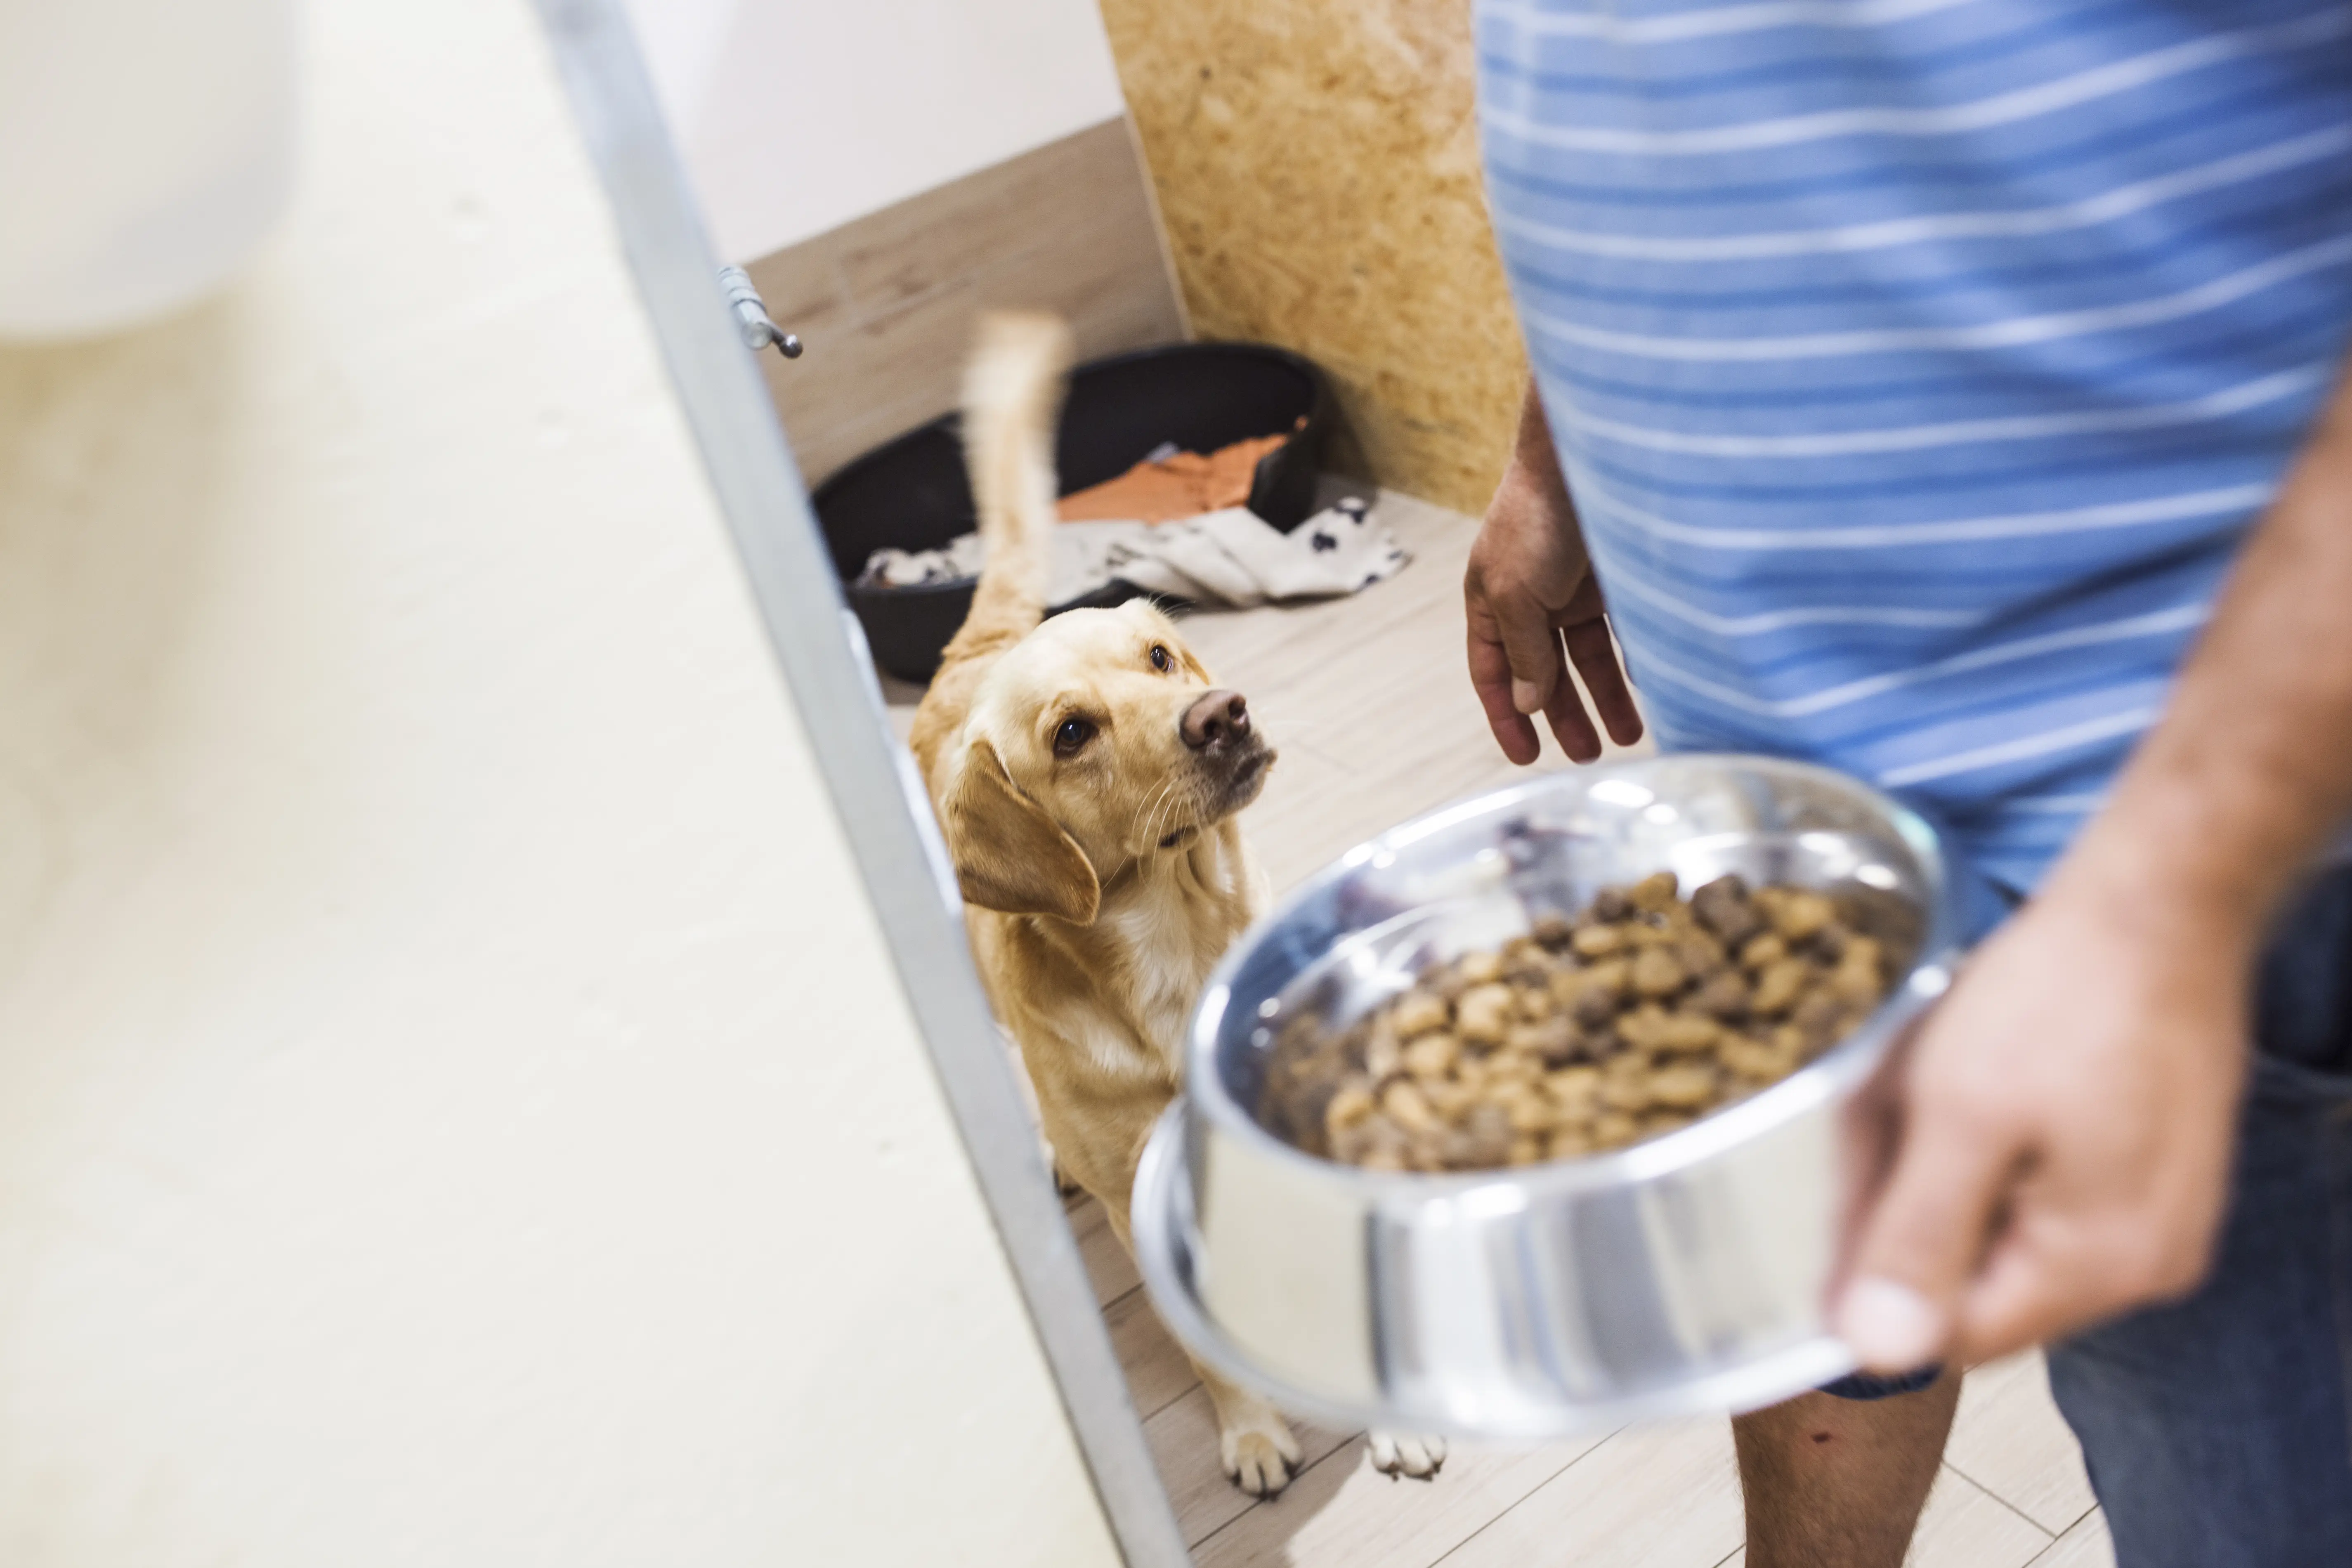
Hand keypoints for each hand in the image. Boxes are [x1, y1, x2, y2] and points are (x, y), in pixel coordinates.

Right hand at [1465, 452, 1642, 764]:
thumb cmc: (1536, 517)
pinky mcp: (1616, 577)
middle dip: (1565, 716)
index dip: (1506, 714)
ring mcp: (1574, 588)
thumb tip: (1527, 702)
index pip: (1493, 670)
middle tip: (1588, 755)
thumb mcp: (1516, 593)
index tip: (1525, 756)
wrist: (1587, 454)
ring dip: (1607, 698)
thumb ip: (1524, 651)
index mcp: (1492, 601)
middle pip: (1545, 671)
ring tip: (1629, 736)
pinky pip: (1626, 632)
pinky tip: (1654, 690)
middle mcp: (1532, 598)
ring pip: (1589, 658)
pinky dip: (1638, 662)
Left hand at [1833, 862, 2253, 1371]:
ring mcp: (2155, 1216)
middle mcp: (2142, 1262)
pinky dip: (1995, 1157)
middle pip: (1987, 1290)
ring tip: (1925, 1102)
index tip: (1825, 1226)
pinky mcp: (2149, 1168)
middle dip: (1915, 1225)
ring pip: (2011, 1238)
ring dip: (1952, 1186)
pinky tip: (1971, 1095)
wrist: (2157, 903)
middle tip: (1874, 1136)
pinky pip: (2049, 1195)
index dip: (1879, 1292)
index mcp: (2099, 1266)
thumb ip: (1918, 1236)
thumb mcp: (1961, 1115)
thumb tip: (1875, 1349)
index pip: (1959, 1338)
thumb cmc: (2063, 995)